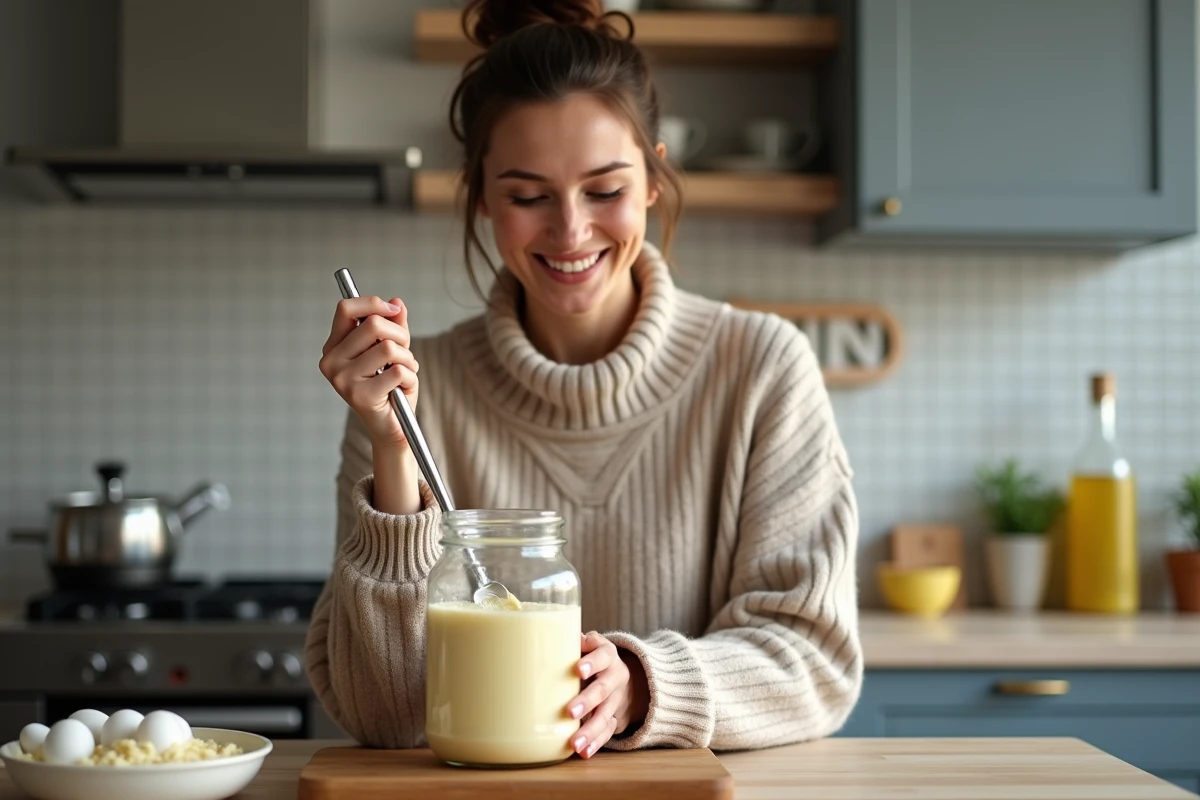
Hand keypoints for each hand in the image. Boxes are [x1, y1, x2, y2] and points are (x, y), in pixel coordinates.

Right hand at [319, 296, 418, 449]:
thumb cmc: (390, 387)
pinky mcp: (360, 396)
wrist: (392, 427)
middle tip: (405, 351)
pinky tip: (403, 388)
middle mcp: (331, 362)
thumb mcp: (393, 351)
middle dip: (400, 334)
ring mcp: (343, 380)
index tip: (393, 310)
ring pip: (389, 348)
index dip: (373, 304)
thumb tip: (396, 303)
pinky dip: (411, 377)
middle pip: (373, 325)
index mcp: (333, 348)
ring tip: (405, 371)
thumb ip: (393, 325)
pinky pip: (398, 371)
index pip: (345, 309)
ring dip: (408, 358)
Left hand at [566, 632, 649, 758]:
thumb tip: (548, 635)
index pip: (602, 656)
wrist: (618, 673)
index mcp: (608, 654)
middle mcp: (615, 676)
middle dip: (587, 701)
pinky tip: (584, 752)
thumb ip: (573, 642)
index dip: (592, 663)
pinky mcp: (615, 716)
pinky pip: (608, 731)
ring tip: (574, 743)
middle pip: (603, 689)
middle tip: (570, 712)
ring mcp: (616, 699)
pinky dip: (596, 742)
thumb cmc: (591, 654)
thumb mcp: (587, 643)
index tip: (578, 670)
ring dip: (589, 730)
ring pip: (605, 715)